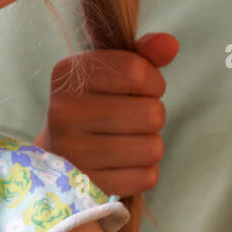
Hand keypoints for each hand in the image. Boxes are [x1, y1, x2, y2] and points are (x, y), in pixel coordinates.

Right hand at [36, 32, 178, 197]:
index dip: (153, 81)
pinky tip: (123, 164)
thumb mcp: (113, 72)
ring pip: (153, 148)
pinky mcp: (88, 186)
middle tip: (135, 117)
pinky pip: (147, 177)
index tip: (142, 88)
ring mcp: (72, 153)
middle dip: (154, 114)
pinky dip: (144, 170)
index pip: (136, 71)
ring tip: (128, 140)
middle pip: (151, 113)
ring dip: (150, 144)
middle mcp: (63, 112)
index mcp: (66, 74)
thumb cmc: (97, 103)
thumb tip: (169, 44)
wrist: (62, 155)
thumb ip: (144, 54)